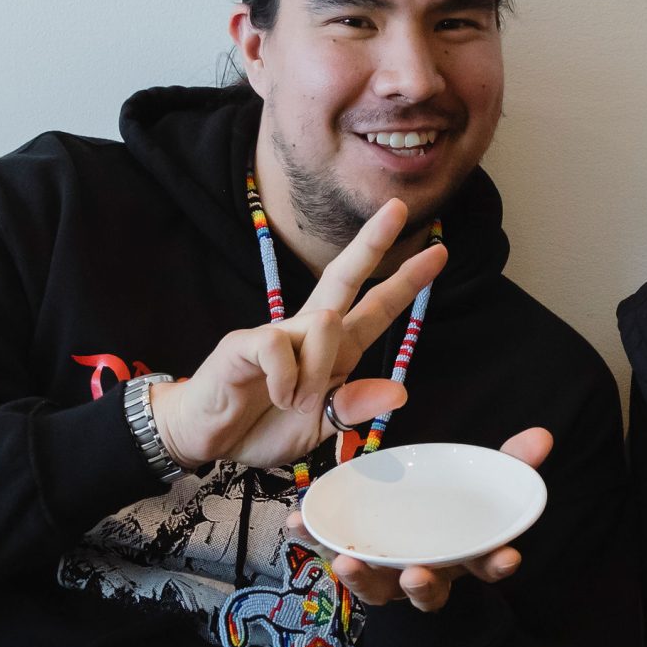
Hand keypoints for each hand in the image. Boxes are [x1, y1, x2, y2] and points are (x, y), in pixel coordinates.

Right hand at [149, 199, 446, 472]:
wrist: (209, 438)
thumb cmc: (263, 425)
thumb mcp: (319, 426)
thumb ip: (353, 408)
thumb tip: (399, 391)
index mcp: (333, 351)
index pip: (375, 309)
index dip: (406, 283)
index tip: (438, 254)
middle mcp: (307, 332)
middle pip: (344, 277)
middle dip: (372, 242)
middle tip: (399, 207)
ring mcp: (275, 332)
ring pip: (323, 325)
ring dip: (318, 372)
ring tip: (294, 403)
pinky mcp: (245, 342)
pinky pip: (279, 347)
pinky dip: (285, 380)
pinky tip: (274, 396)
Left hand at [326, 428, 551, 612]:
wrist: (408, 521)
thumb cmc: (451, 507)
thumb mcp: (482, 482)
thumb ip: (510, 463)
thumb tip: (542, 436)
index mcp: (463, 556)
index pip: (487, 566)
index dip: (497, 563)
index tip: (509, 556)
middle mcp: (427, 572)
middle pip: (428, 590)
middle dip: (422, 585)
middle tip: (417, 573)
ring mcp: (387, 575)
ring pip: (377, 589)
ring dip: (363, 579)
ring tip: (348, 563)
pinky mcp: (354, 560)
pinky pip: (332, 554)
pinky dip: (314, 541)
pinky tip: (297, 523)